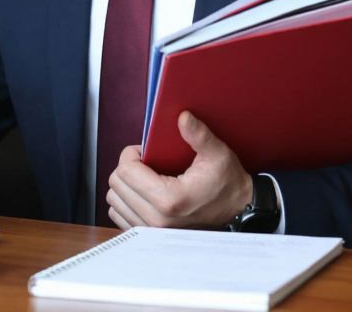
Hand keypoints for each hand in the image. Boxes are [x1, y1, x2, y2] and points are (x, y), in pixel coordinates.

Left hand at [105, 111, 252, 228]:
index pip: (125, 171)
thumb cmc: (227, 182)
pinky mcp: (149, 235)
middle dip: (127, 167)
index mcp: (169, 199)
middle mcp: (156, 219)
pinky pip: (118, 215)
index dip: (130, 153)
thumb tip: (183, 116)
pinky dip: (126, 201)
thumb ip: (198, 134)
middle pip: (116, 185)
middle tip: (146, 162)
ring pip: (114, 200)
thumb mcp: (217, 154)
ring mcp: (151, 231)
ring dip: (125, 185)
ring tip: (145, 177)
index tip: (144, 150)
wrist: (237, 210)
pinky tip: (143, 192)